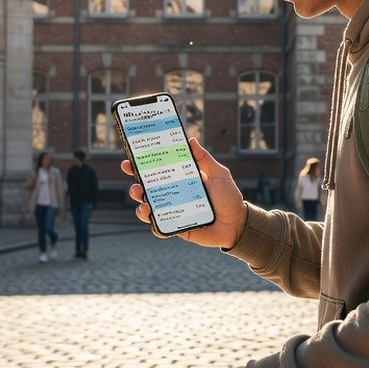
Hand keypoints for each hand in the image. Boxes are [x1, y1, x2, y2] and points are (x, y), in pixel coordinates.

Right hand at [121, 138, 247, 248]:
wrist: (238, 224)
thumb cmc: (229, 197)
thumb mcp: (219, 174)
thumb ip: (205, 159)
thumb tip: (190, 140)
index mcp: (181, 179)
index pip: (159, 170)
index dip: (143, 163)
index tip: (131, 156)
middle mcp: (174, 195)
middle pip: (148, 188)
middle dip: (135, 180)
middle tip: (130, 172)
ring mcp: (173, 211)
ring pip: (148, 206)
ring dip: (139, 200)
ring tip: (140, 195)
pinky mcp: (176, 227)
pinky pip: (158, 226)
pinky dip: (151, 221)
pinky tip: (149, 214)